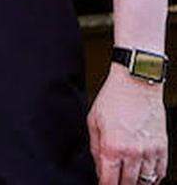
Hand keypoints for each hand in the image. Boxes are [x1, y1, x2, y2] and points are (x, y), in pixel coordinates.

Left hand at [88, 64, 166, 183]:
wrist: (137, 83)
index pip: (109, 181)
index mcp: (112, 147)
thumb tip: (99, 168)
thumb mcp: (93, 121)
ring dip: (137, 184)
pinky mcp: (163, 148)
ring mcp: (150, 151)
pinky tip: (145, 176)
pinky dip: (153, 178)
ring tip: (129, 180)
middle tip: (115, 181)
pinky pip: (161, 173)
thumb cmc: (113, 98)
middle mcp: (133, 152)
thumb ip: (95, 148)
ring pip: (146, 182)